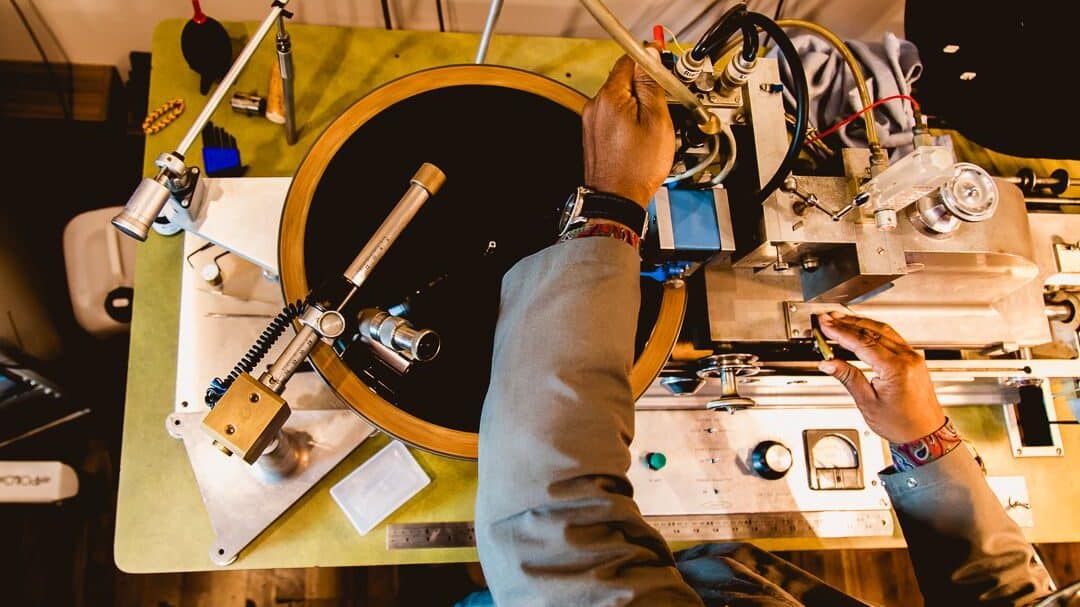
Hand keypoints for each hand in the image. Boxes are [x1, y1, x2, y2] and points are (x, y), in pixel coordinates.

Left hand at [582, 48, 674, 208]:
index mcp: (610, 97)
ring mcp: (591, 121)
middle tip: (663, 106)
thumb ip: (651, 85)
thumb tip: (650, 56)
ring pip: (619, 99)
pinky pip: (613, 117)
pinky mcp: (593, 135)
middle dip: (644, 88)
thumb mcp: (657, 121)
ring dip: (636, 105)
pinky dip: (627, 120)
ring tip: (651, 127)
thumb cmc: (637, 168)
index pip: (629, 60)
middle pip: (623, 80)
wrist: (617, 200)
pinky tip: (639, 138)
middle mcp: (595, 106)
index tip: (663, 68)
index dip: (649, 61)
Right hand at [817, 313, 945, 443]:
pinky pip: (891, 336)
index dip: (840, 332)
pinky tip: (862, 329)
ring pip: (883, 330)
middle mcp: (907, 358)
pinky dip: (873, 330)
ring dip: (859, 323)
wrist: (926, 435)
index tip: (826, 324)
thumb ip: (848, 377)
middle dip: (847, 323)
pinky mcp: (914, 359)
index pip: (862, 342)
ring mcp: (913, 357)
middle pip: (872, 331)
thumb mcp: (868, 403)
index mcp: (896, 368)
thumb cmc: (902, 424)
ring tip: (840, 320)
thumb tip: (829, 363)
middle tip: (828, 318)